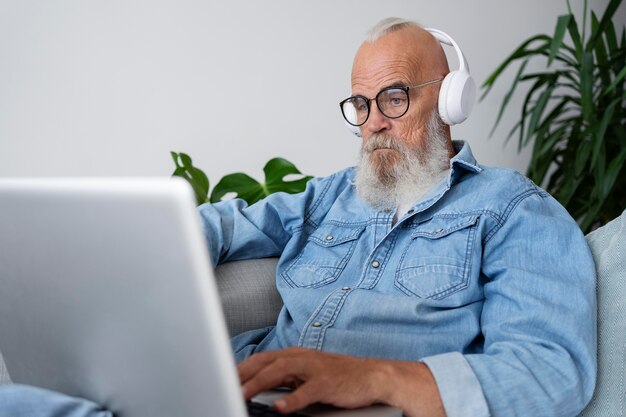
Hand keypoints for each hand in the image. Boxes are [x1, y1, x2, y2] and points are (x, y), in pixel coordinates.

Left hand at [237, 347, 445, 416]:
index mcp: (294, 355)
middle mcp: (302, 357)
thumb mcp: (306, 374)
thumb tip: (256, 386)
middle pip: (266, 362)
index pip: (261, 359)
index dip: (240, 368)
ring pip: (281, 371)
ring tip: (242, 395)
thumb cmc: (336, 377)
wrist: (372, 375)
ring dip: (259, 383)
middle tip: (223, 385)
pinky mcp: (328, 383)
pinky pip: (307, 391)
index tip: (221, 378)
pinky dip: (292, 399)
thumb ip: (284, 378)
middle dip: (243, 373)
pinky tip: (279, 408)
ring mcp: (315, 368)